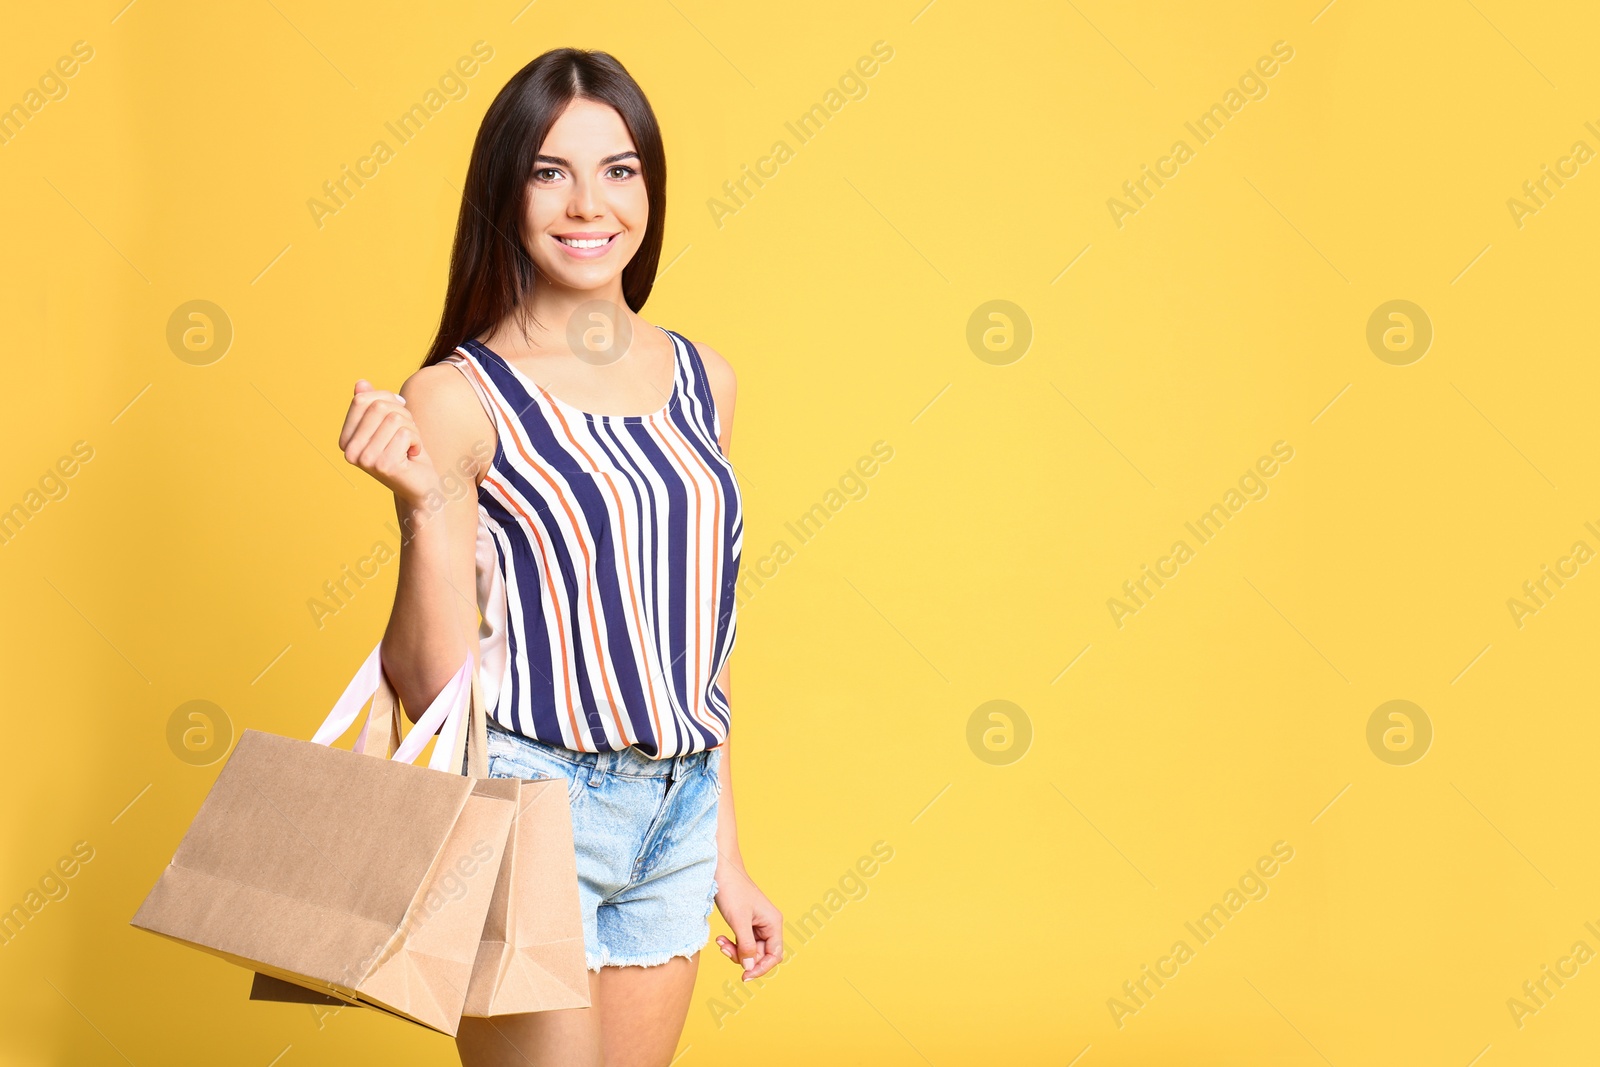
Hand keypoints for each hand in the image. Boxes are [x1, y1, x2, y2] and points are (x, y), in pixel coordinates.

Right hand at [338, 380, 437, 505]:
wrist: (421, 486)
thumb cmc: (405, 452)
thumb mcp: (388, 423)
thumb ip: (372, 404)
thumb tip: (361, 383)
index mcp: (346, 440)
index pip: (362, 399)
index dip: (387, 400)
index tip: (397, 418)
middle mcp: (350, 451)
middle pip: (379, 407)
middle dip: (402, 415)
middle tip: (406, 435)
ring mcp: (365, 460)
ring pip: (395, 419)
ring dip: (411, 429)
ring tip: (409, 446)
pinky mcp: (383, 465)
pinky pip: (406, 433)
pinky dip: (417, 441)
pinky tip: (413, 456)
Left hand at [712, 862, 781, 980]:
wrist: (721, 869)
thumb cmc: (732, 890)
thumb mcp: (738, 921)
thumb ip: (746, 946)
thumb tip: (749, 967)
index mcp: (773, 923)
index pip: (775, 955)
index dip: (762, 968)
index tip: (745, 976)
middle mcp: (768, 924)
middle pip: (761, 954)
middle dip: (742, 957)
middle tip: (724, 951)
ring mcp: (757, 923)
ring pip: (749, 949)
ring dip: (734, 951)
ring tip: (720, 943)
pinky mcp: (746, 922)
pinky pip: (742, 941)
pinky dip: (731, 943)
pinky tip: (720, 938)